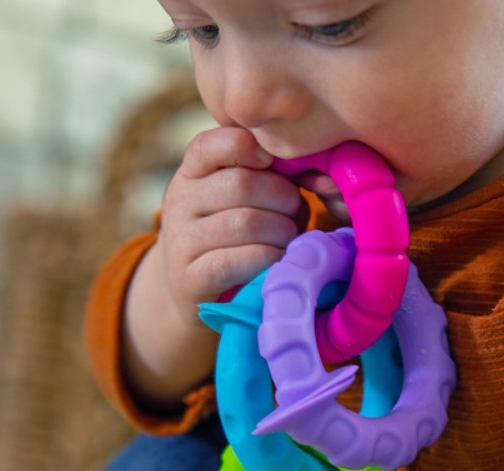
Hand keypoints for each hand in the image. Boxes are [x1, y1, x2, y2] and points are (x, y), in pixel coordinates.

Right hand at [157, 125, 305, 325]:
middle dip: (283, 199)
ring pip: (244, 223)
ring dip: (281, 232)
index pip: (213, 143)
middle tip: (295, 214)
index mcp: (192, 172)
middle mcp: (180, 201)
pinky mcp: (191, 277)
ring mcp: (182, 239)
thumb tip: (323, 180)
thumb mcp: (248, 200)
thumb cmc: (237, 239)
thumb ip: (275, 179)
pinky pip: (237, 260)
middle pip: (241, 185)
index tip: (272, 163)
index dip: (249, 147)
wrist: (197, 293)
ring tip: (289, 239)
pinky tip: (278, 259)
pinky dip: (268, 258)